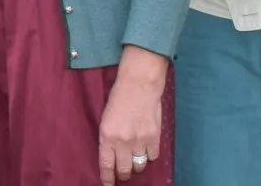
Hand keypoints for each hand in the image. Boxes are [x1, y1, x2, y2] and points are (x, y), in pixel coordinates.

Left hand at [98, 46, 166, 184]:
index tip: (107, 184)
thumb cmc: (118, 98)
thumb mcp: (105, 119)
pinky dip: (148, 156)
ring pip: (139, 166)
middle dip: (122, 176)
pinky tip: (145, 150)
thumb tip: (112, 155)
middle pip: (124, 170)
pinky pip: (152, 157)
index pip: (106, 164)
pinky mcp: (155, 138)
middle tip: (122, 175)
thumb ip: (108, 138)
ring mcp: (140, 141)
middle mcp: (123, 142)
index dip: (107, 178)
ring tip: (133, 162)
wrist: (139, 85)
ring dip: (136, 167)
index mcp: (107, 136)